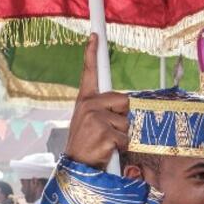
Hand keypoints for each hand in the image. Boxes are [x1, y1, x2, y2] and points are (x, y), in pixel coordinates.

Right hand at [63, 34, 129, 170]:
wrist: (76, 169)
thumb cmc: (86, 146)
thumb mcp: (88, 123)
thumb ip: (102, 110)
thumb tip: (125, 104)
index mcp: (84, 101)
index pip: (89, 72)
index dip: (92, 53)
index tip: (94, 35)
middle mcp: (88, 105)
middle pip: (124, 101)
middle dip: (123, 117)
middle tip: (107, 132)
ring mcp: (95, 118)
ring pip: (127, 122)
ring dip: (122, 136)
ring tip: (105, 143)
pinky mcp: (105, 133)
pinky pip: (126, 138)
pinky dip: (121, 148)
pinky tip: (106, 151)